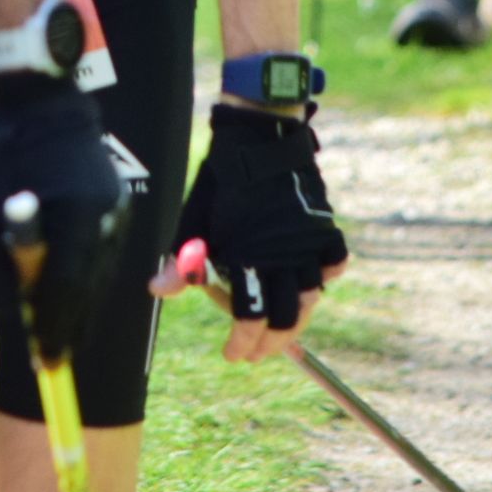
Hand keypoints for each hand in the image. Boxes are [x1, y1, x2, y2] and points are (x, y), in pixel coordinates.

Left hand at [0, 73, 126, 362]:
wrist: (42, 104)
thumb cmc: (3, 166)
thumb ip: (6, 280)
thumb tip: (20, 332)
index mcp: (73, 219)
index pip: (68, 292)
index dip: (56, 332)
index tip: (46, 366)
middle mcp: (105, 217)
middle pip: (90, 292)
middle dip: (70, 329)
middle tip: (51, 361)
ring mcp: (119, 210)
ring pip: (101, 278)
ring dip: (79, 306)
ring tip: (57, 334)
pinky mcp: (121, 205)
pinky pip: (105, 256)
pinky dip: (86, 278)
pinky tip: (68, 292)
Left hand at [153, 105, 346, 360]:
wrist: (259, 136)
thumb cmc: (221, 179)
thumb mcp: (195, 220)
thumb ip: (184, 259)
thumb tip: (157, 289)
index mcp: (249, 257)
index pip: (249, 317)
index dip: (241, 342)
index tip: (233, 355)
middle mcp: (283, 256)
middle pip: (286, 318)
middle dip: (271, 343)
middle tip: (258, 353)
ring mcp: (308, 242)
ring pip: (311, 297)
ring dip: (297, 321)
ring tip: (283, 334)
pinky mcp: (323, 227)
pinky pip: (334, 261)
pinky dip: (327, 277)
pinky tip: (316, 287)